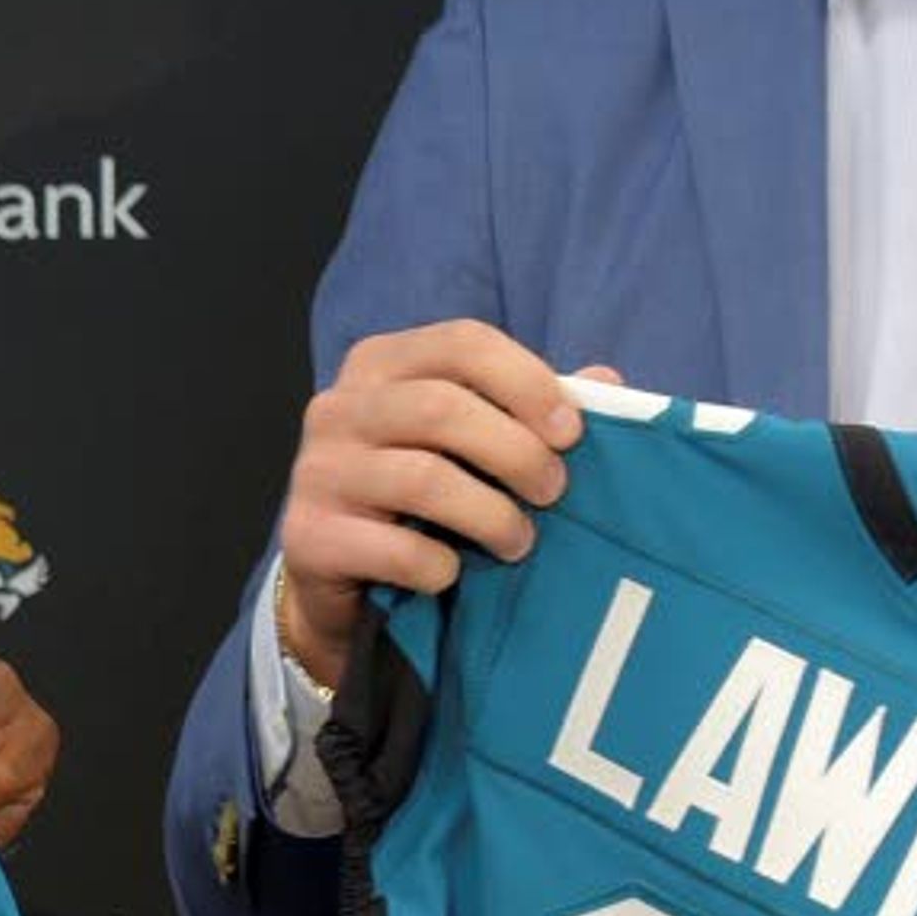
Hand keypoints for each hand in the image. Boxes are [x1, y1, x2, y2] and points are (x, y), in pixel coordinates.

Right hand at [277, 323, 605, 693]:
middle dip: (517, 453)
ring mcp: (317, 471)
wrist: (339, 573)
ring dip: (492, 516)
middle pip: (442, 408)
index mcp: (380, 363)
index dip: (528, 382)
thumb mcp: (470, 441)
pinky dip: (439, 565)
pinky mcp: (309, 536)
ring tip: (519, 542)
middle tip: (554, 492)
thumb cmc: (418, 495)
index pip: (462, 342)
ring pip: (423, 479)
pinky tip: (453, 573)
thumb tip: (607, 380)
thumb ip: (529, 408)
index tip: (571, 432)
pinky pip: (393, 549)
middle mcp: (339, 407)